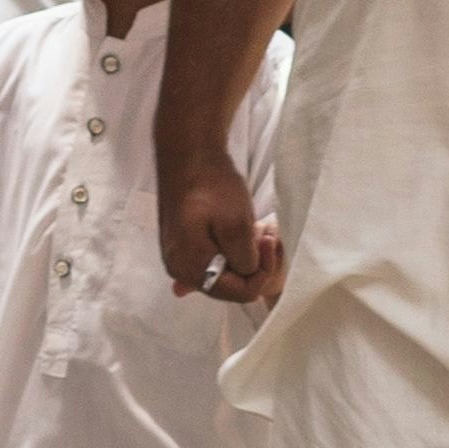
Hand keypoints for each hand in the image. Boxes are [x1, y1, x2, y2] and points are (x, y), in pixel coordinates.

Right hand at [158, 143, 282, 310]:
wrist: (188, 155)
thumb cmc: (212, 185)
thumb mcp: (237, 223)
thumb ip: (245, 259)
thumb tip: (248, 275)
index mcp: (190, 267)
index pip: (239, 293)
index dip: (262, 273)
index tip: (269, 241)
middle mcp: (180, 270)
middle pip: (230, 288)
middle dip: (253, 266)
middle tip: (265, 235)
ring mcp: (179, 259)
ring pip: (224, 275)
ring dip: (244, 258)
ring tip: (255, 231)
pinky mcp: (183, 247)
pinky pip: (214, 263)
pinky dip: (231, 253)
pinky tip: (239, 236)